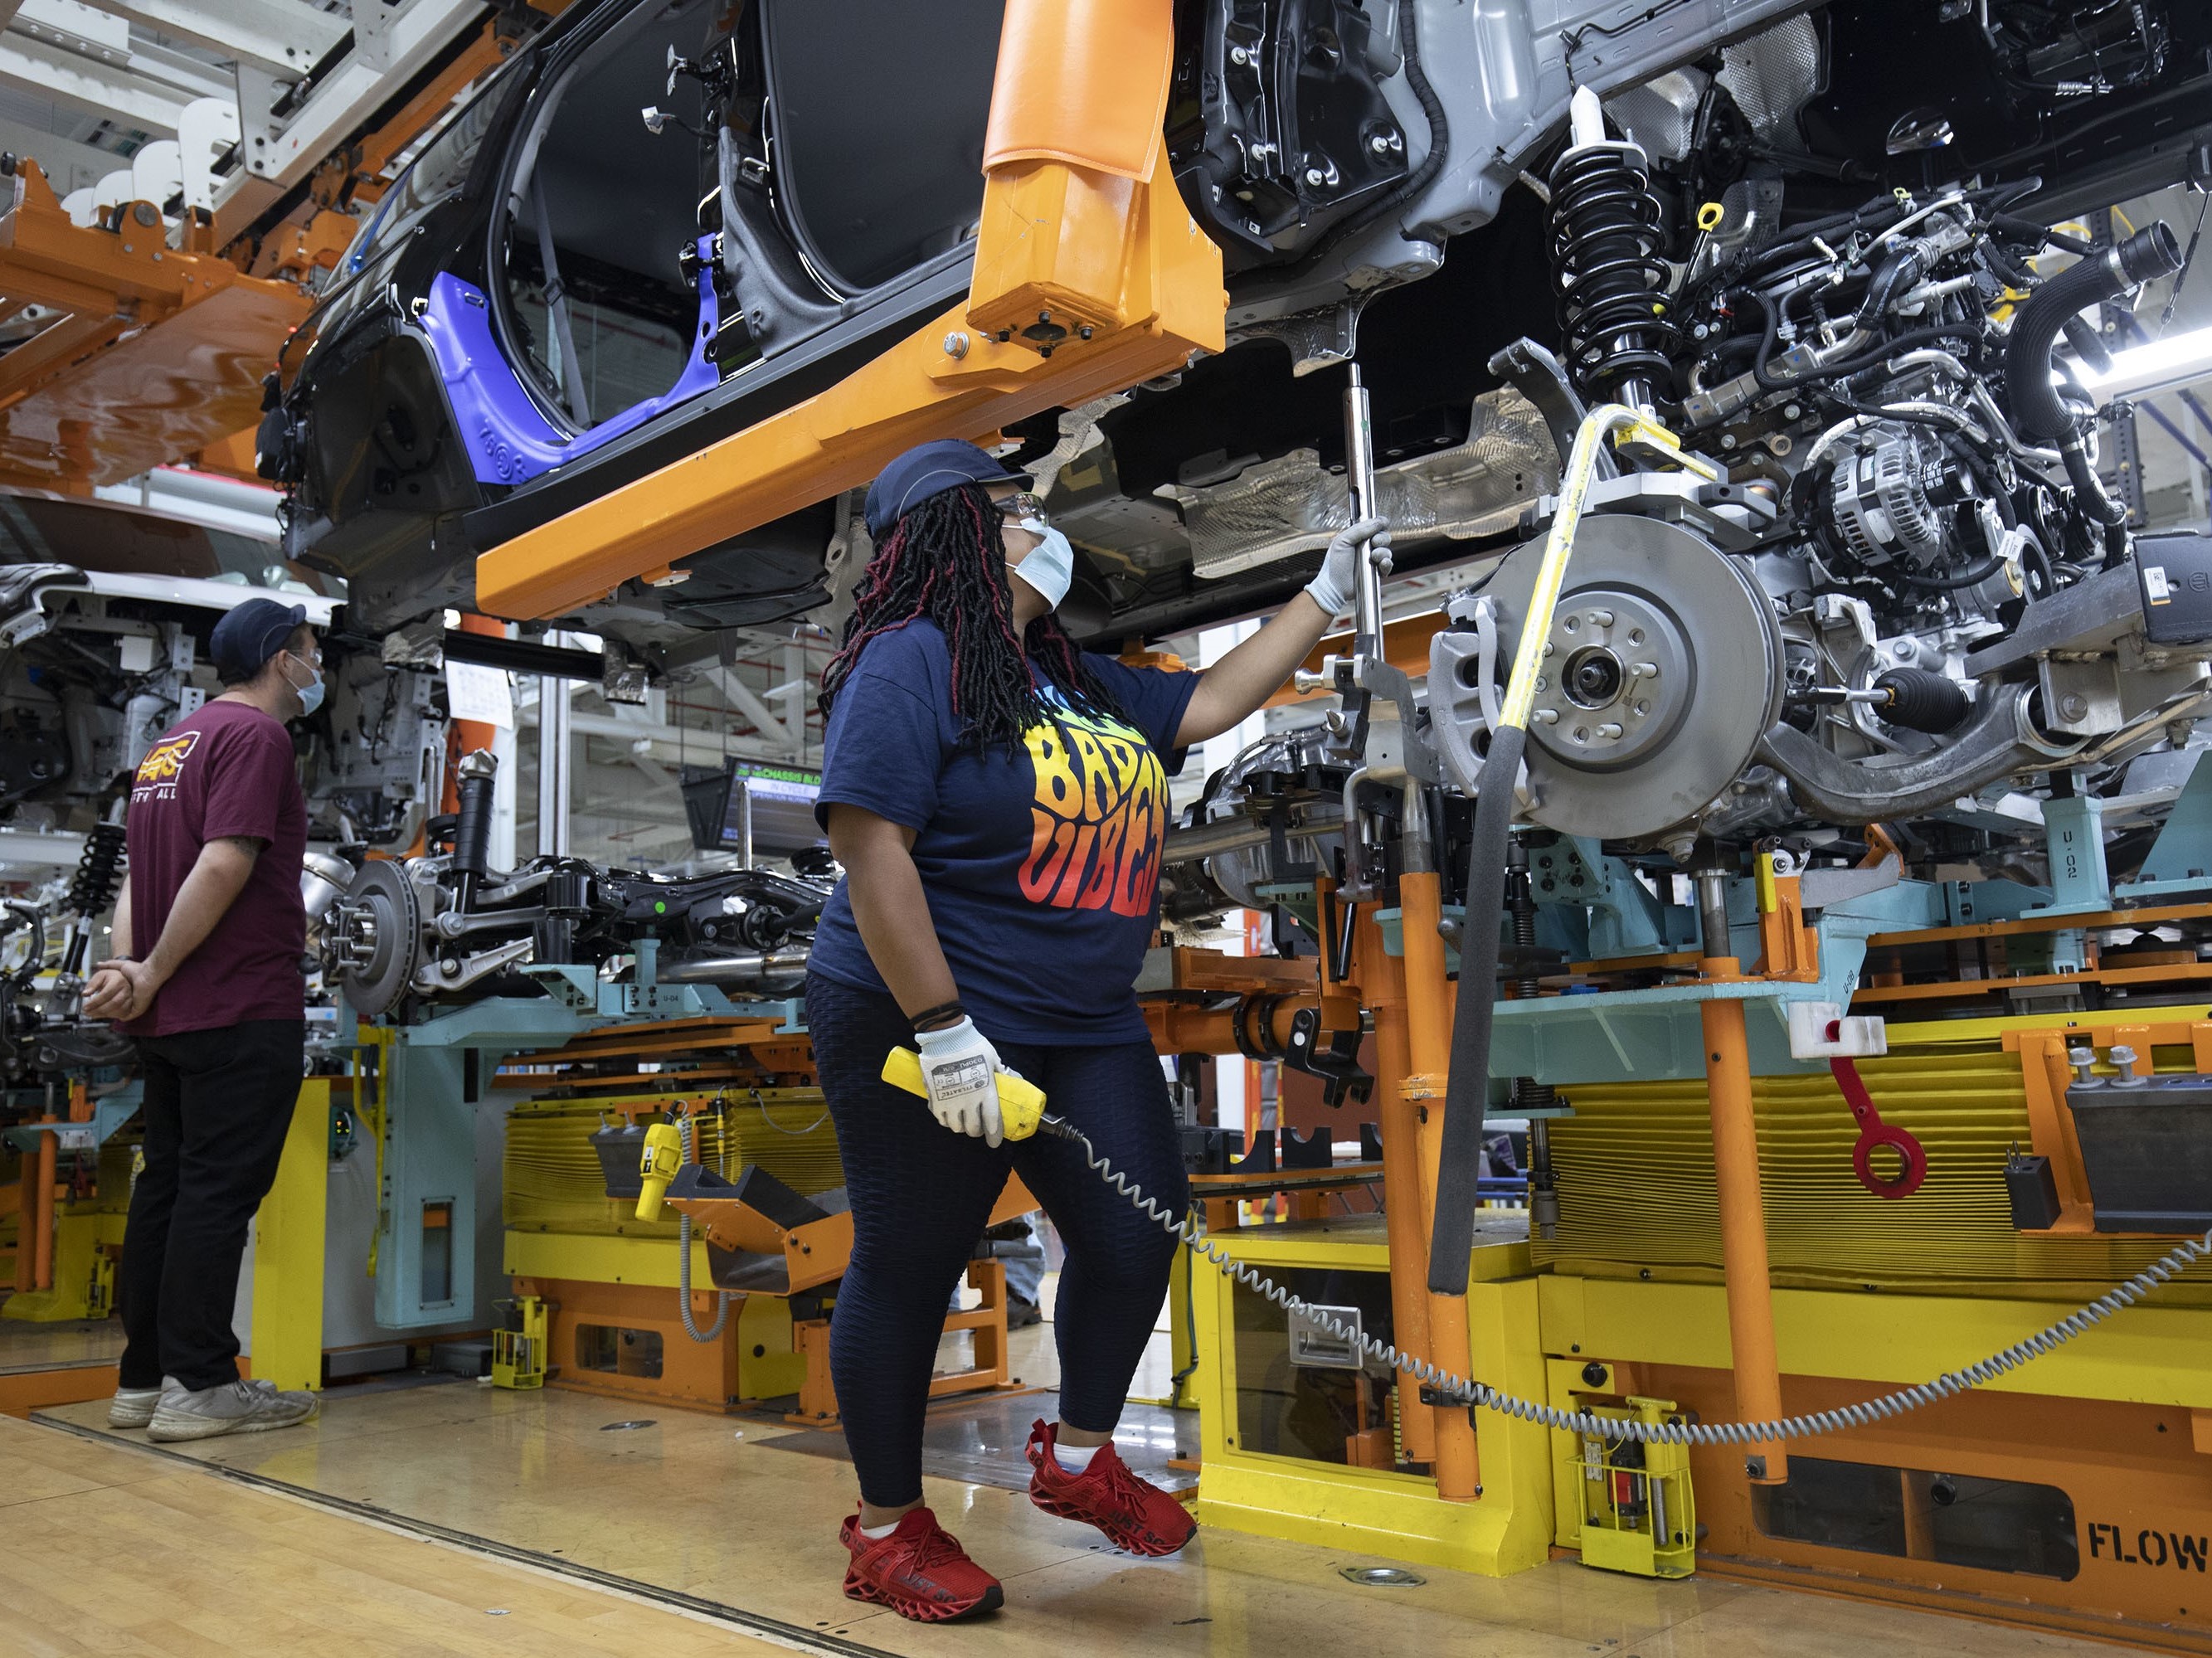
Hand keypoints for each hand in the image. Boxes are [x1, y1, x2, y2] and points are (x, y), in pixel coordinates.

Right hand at [82, 957, 159, 1022]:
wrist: (149, 975)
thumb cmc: (138, 970)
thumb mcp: (121, 965)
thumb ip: (110, 965)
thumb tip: (98, 964)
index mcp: (126, 993)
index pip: (110, 1001)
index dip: (98, 1002)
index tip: (89, 1004)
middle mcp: (129, 1000)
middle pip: (111, 1009)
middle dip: (98, 1010)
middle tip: (88, 1011)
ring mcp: (133, 1006)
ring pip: (116, 1013)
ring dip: (104, 1013)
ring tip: (93, 1012)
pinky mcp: (137, 1010)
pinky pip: (124, 1016)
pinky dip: (114, 1015)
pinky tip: (105, 1012)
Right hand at [913, 1016, 1014, 1147]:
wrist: (946, 1038)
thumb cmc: (972, 1045)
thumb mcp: (992, 1057)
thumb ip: (1000, 1071)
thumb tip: (1009, 1077)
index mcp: (986, 1092)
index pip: (992, 1122)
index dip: (994, 1135)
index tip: (994, 1142)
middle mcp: (970, 1101)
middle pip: (973, 1128)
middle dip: (977, 1132)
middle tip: (977, 1128)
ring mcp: (951, 1101)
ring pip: (957, 1127)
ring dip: (961, 1126)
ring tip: (962, 1121)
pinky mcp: (936, 1099)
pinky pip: (941, 1119)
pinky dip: (946, 1120)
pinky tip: (948, 1115)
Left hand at [1304, 515, 1390, 619]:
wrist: (1334, 587)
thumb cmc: (1334, 565)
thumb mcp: (1342, 541)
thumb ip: (1359, 529)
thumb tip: (1378, 522)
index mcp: (1357, 537)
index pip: (1374, 526)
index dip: (1380, 524)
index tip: (1383, 523)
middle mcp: (1366, 548)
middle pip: (1384, 537)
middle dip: (1382, 539)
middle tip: (1374, 543)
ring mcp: (1372, 560)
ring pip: (1387, 551)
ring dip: (1382, 552)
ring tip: (1373, 557)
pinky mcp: (1376, 572)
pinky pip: (1388, 565)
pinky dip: (1387, 564)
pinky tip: (1380, 565)